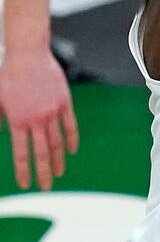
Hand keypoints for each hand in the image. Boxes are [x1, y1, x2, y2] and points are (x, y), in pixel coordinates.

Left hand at [0, 48, 77, 189]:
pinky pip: (70, 125)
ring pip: (57, 142)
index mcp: (17, 121)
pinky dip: (71, 139)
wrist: (28, 55)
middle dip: (44, 172)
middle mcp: (36, 120)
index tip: (26, 184)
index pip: (21, 153)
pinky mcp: (63, 103)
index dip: (24, 170)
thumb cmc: (8, 75)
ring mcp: (52, 112)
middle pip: (43, 152)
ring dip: (58, 160)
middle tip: (46, 187)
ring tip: (58, 173)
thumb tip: (2, 132)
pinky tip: (71, 150)